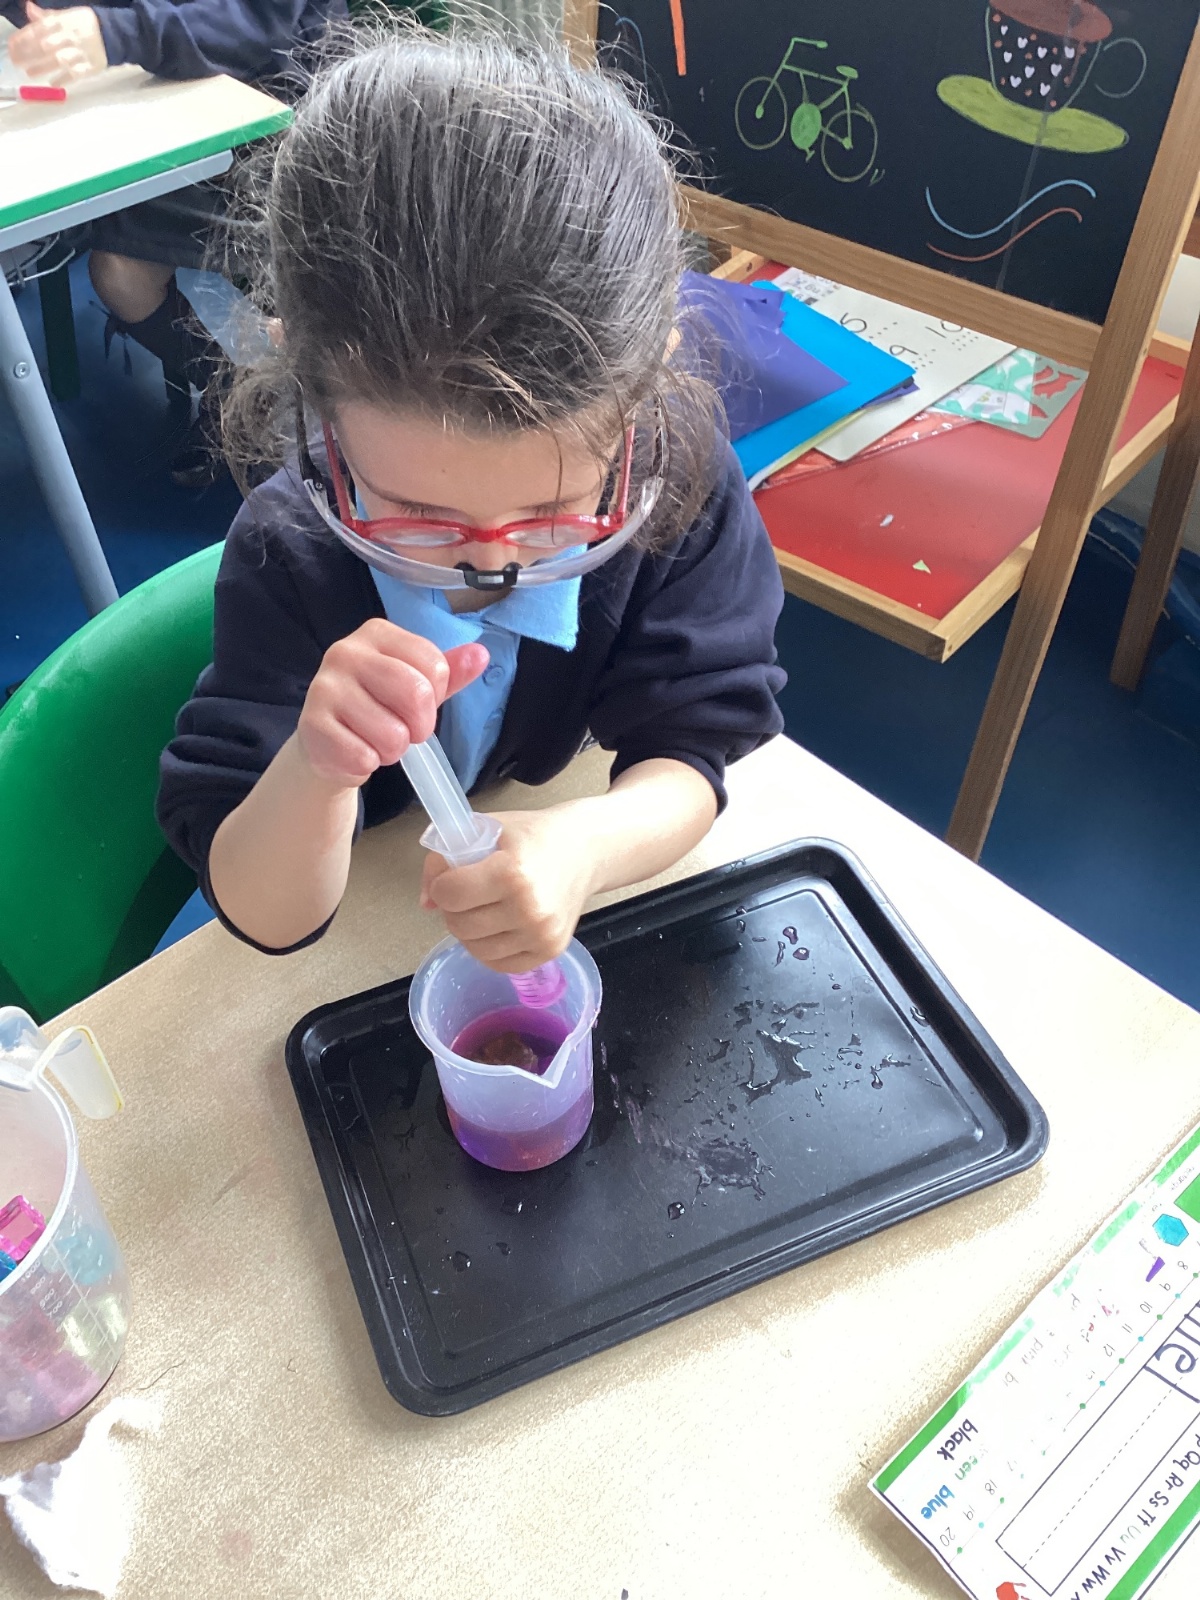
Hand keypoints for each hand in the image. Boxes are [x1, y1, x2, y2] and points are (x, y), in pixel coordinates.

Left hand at [8, 4, 107, 83]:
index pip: (39, 29)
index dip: (24, 38)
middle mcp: (70, 36)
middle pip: (46, 46)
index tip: (12, 46)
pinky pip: (75, 74)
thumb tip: (29, 8)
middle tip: (17, 61)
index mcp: (62, 22)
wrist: (111, 35)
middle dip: (29, 55)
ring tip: (29, 73)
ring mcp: (81, 52)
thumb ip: (45, 16)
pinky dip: (63, 79)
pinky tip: (52, 83)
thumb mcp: (64, 16)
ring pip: (59, 60)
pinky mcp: (91, 66)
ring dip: (42, 68)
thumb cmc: (82, 26)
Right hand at [295, 618, 486, 791]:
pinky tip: (355, 751)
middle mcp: (346, 652)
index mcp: (376, 633)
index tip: (419, 704)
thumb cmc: (377, 707)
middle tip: (405, 731)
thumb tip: (480, 654)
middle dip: (421, 727)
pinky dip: (368, 764)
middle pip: (415, 694)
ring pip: (392, 734)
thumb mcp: (415, 684)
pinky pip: (363, 757)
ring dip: (393, 750)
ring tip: (376, 741)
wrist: (327, 742)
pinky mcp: (312, 725)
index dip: (436, 696)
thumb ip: (448, 671)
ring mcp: (324, 687)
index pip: (434, 665)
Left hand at [421, 805, 599, 971]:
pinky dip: (488, 948)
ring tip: (484, 907)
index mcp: (512, 873)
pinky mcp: (549, 951)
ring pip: (475, 949)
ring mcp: (541, 934)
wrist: (585, 851)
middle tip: (469, 891)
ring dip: (469, 930)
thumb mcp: (485, 830)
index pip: (449, 894)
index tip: (452, 875)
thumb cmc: (532, 837)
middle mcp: (529, 909)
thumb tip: (426, 903)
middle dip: (454, 908)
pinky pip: (499, 964)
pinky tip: (497, 926)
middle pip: (459, 925)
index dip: (442, 884)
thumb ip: (443, 860)